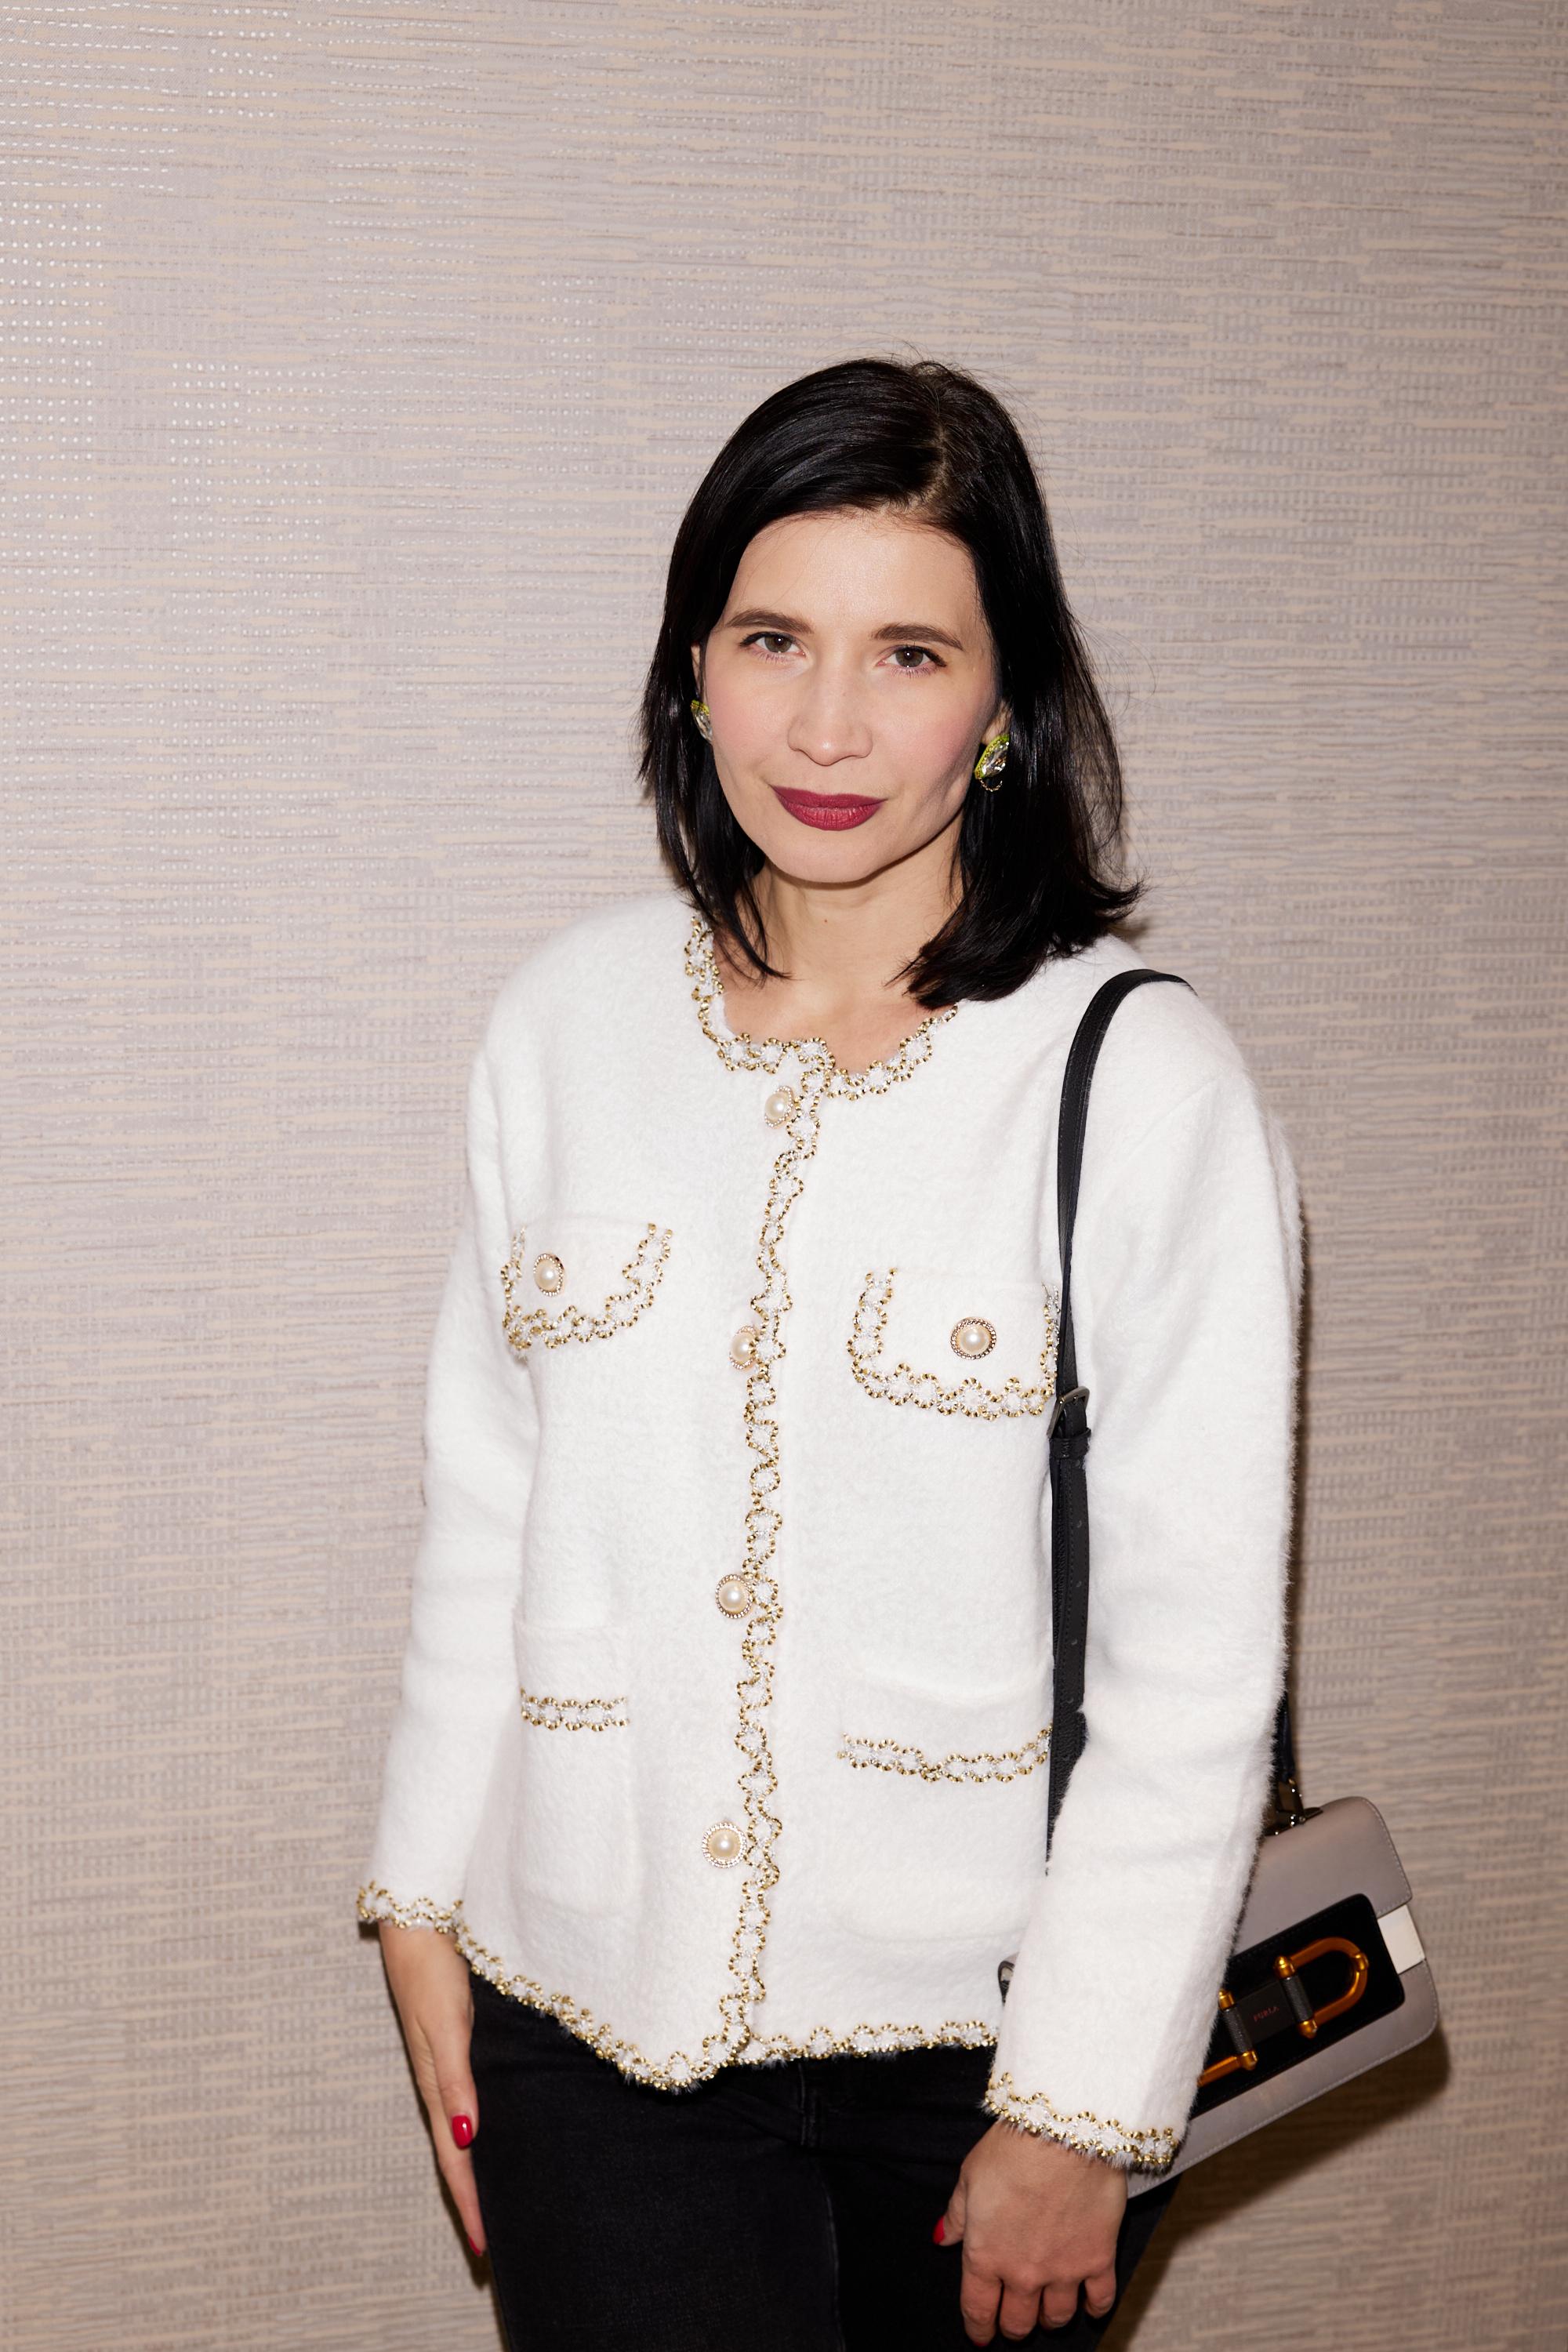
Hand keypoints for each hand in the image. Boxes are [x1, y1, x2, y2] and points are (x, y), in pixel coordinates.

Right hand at [377, 1921, 486, 2258]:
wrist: (418, 1916)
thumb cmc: (431, 1968)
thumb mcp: (446, 2024)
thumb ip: (457, 2077)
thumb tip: (467, 2137)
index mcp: (438, 2083)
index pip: (457, 2158)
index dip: (470, 2201)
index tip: (485, 2245)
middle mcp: (442, 2080)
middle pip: (458, 2154)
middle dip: (473, 2198)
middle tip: (492, 2242)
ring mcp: (449, 2062)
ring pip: (464, 2130)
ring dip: (477, 2168)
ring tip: (497, 2201)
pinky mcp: (458, 2042)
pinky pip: (469, 2100)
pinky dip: (481, 2130)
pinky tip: (494, 2135)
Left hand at [937, 2119, 1126, 2341]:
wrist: (1062, 2133)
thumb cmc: (1011, 2149)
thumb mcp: (969, 2176)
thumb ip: (957, 2215)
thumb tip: (942, 2238)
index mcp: (985, 2255)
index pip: (978, 2309)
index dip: (978, 2328)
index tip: (980, 2335)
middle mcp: (1023, 2273)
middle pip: (1018, 2322)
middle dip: (1013, 2326)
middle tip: (1014, 2321)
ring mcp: (1063, 2270)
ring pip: (1056, 2318)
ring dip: (1050, 2319)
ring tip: (1048, 2311)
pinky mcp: (1098, 2259)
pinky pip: (1099, 2300)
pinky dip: (1094, 2308)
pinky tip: (1089, 2303)